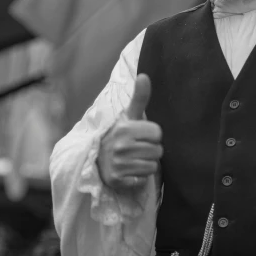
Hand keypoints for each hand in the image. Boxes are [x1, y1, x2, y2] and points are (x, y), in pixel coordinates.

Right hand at [97, 74, 162, 192]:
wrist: (97, 159)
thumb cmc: (120, 135)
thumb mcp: (128, 116)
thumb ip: (139, 97)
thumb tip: (144, 75)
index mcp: (125, 128)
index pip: (158, 133)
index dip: (152, 135)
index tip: (140, 136)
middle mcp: (120, 146)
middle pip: (158, 151)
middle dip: (150, 151)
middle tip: (137, 149)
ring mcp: (118, 164)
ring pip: (153, 166)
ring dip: (146, 164)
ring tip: (133, 160)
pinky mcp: (117, 180)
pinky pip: (143, 180)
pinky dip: (139, 178)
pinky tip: (129, 172)